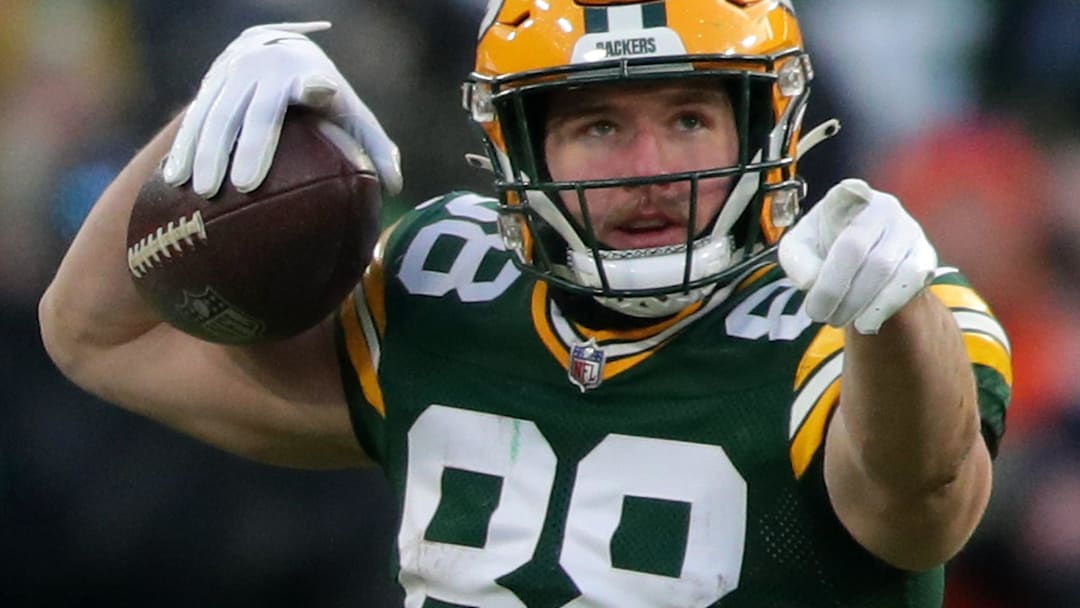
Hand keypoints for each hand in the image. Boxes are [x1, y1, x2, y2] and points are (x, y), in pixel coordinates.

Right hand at [162, 21, 401, 197]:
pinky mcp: (208, 87)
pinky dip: (183, 149)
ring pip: (215, 116)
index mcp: (306, 77)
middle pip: (255, 112)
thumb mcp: (352, 114)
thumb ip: (375, 147)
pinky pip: (193, 119)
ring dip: (204, 153)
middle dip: (246, 146)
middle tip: (241, 187)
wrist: (276, 48)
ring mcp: (233, 79)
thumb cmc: (325, 98)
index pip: (312, 84)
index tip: (319, 91)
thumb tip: (397, 186)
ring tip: (200, 192)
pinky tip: (173, 180)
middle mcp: (266, 74)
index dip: (314, 87)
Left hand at [778, 179, 937, 333]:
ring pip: (884, 268)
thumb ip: (796, 260)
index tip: (844, 204)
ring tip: (837, 320)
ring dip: (857, 301)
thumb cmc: (823, 252)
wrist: (860, 270)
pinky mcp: (925, 256)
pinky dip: (884, 305)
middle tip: (817, 314)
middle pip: (855, 247)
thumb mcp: (798, 252)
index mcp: (849, 196)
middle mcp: (884, 207)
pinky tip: (866, 321)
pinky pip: (909, 282)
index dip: (848, 197)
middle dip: (833, 288)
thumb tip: (812, 280)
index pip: (849, 192)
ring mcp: (908, 230)